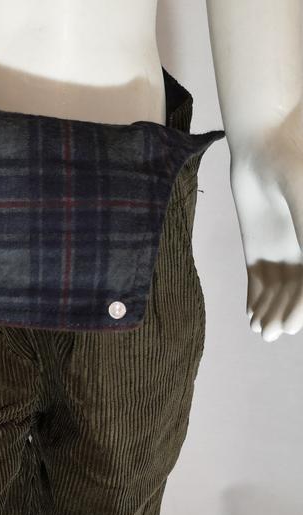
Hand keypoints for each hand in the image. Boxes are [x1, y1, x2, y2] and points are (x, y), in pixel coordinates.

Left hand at [229, 106, 302, 341]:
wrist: (265, 145)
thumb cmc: (294, 167)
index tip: (291, 326)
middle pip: (299, 294)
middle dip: (285, 315)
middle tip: (271, 333)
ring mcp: (283, 253)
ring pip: (279, 293)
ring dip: (270, 312)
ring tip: (260, 329)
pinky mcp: (259, 251)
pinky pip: (259, 282)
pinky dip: (255, 300)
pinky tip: (251, 315)